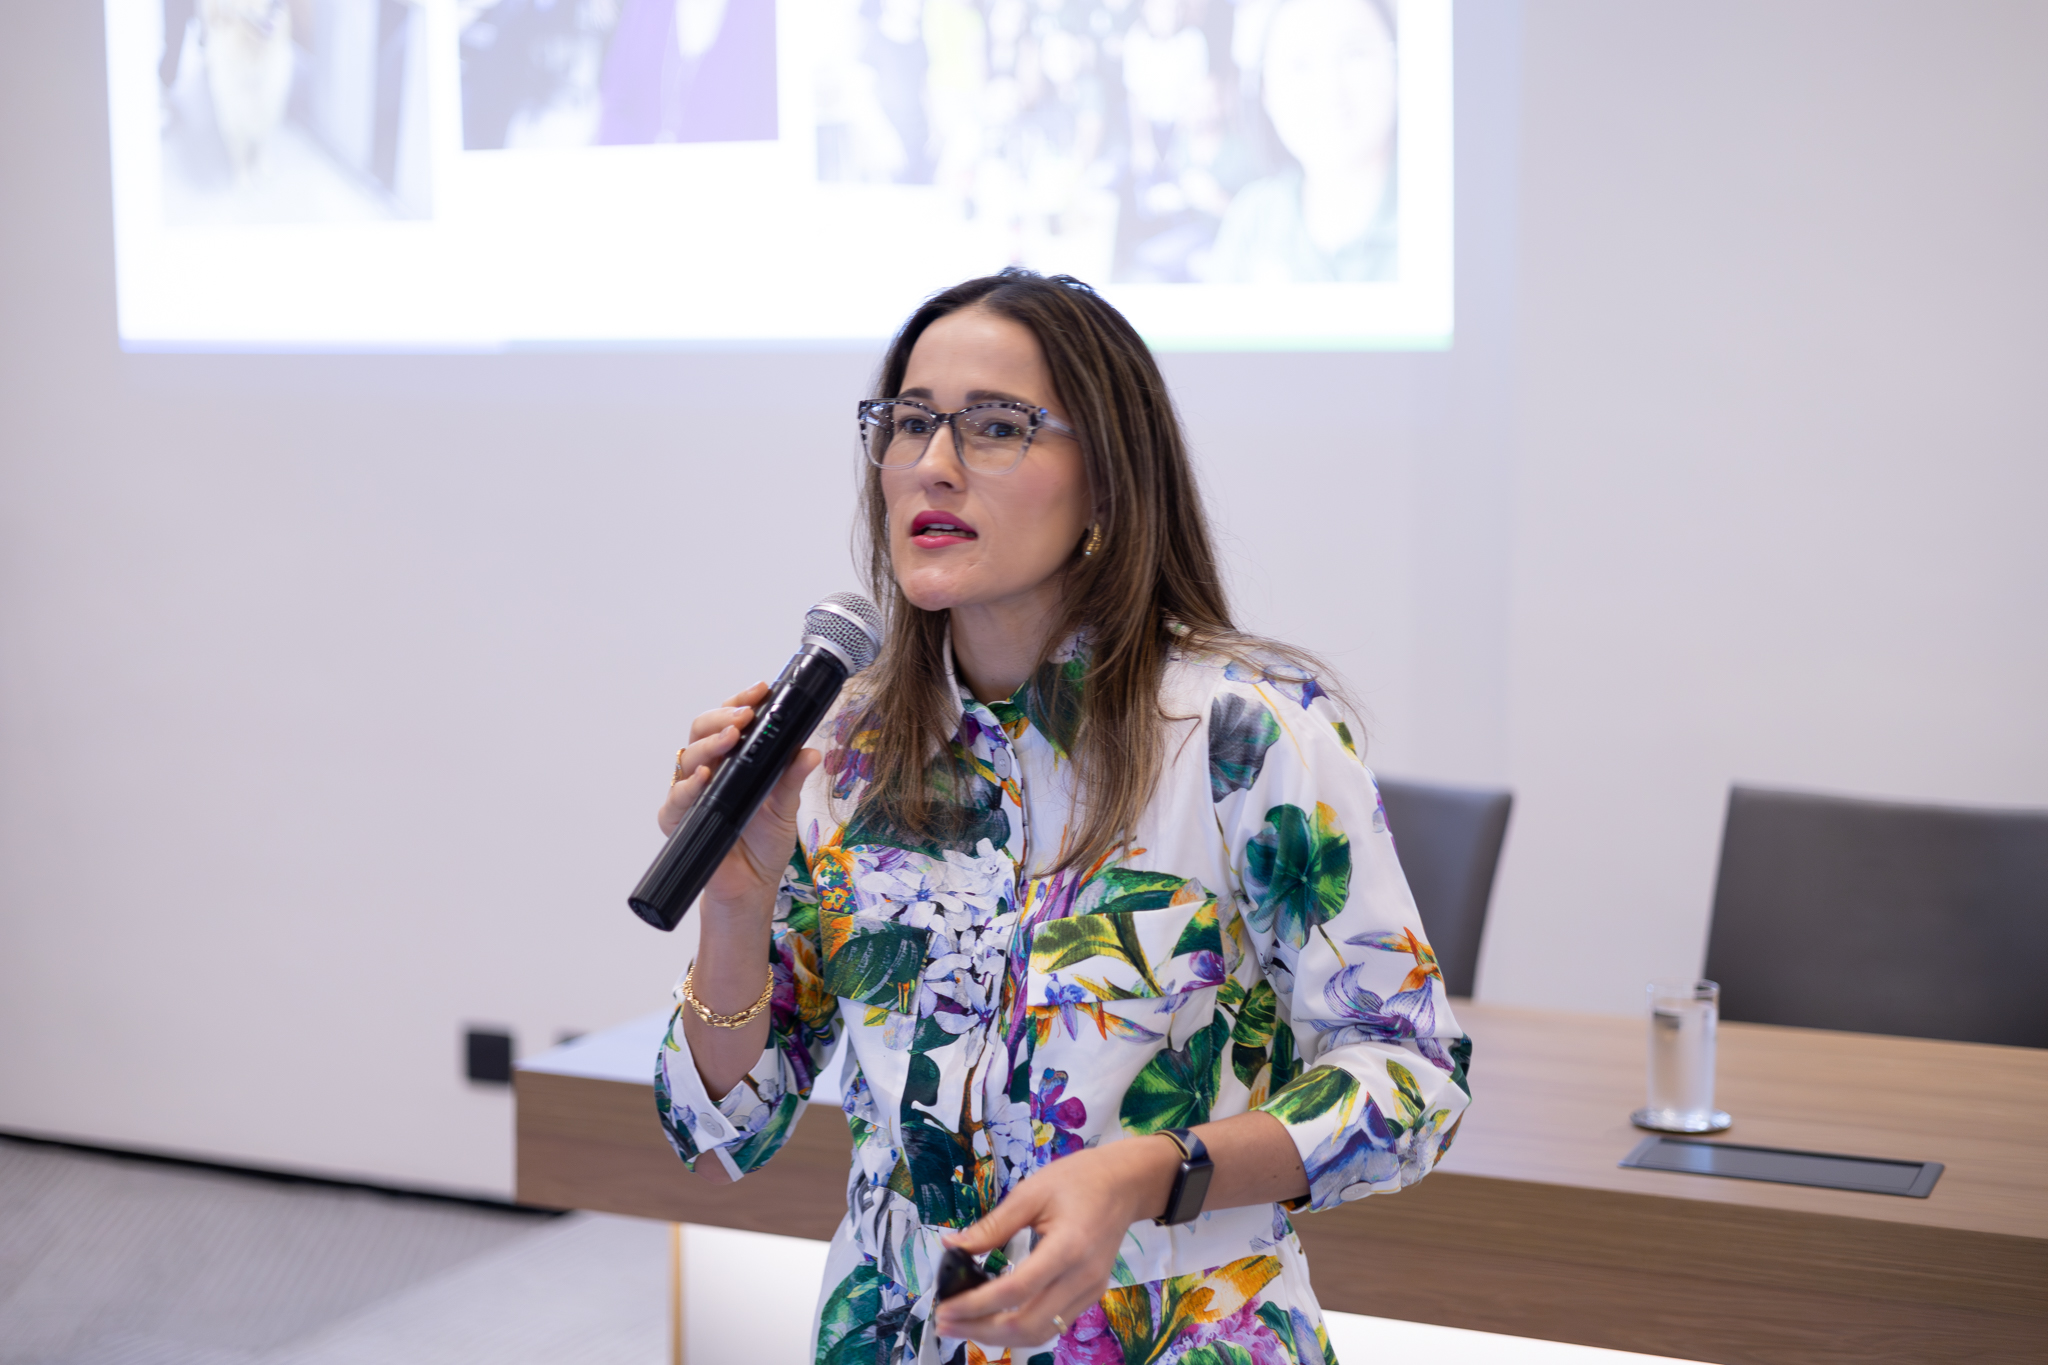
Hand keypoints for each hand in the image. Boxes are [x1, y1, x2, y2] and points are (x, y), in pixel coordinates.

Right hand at [657, 681, 821, 920]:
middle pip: (703, 731)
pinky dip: (687, 788)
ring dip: (709, 745)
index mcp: (733, 762)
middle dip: (723, 718)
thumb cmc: (763, 844)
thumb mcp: (785, 808)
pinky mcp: (679, 821)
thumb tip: (810, 752)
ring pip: (688, 758)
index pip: (730, 721)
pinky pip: (675, 800)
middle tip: (744, 716)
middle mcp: (709, 772)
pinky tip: (703, 780)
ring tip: (730, 739)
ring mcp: (691, 795)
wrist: (750, 886)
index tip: (761, 690)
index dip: (741, 702)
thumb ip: (792, 779)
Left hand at [931, 1137, 1178, 1346]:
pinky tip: (993, 1317)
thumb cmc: (1078, 1180)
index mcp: (1068, 1247)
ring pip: (1041, 1333)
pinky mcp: (1090, 1295)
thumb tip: (951, 1247)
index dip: (976, 1304)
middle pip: (1027, 1324)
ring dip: (998, 1337)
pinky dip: (1020, 1328)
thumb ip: (992, 1226)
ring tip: (962, 1326)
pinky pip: (1053, 1324)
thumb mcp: (1031, 1193)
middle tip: (944, 1322)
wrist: (1125, 1184)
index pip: (1016, 1290)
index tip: (944, 1307)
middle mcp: (1083, 1278)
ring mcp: (1090, 1292)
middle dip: (980, 1330)